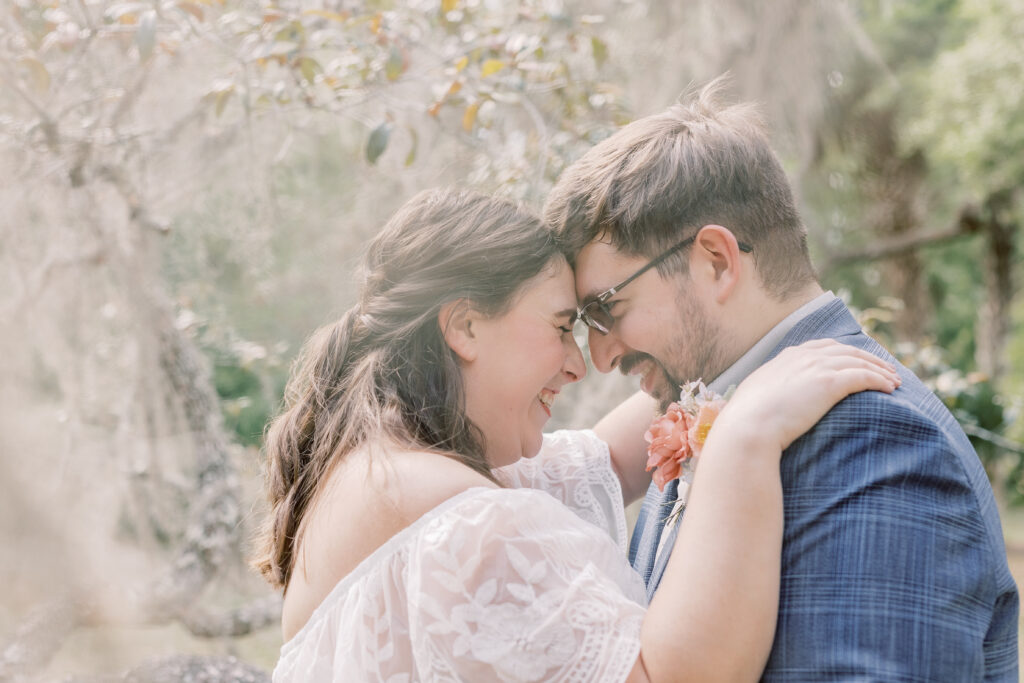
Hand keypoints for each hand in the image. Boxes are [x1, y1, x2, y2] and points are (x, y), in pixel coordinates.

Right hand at [717, 339, 899, 451]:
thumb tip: (768, 401)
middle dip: (869, 358)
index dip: (844, 352)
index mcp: (787, 357)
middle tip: (886, 369)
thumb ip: (769, 391)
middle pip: (847, 350)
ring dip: (880, 369)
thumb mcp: (756, 396)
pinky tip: (890, 388)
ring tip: (895, 380)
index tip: (857, 360)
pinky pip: (864, 376)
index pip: (823, 346)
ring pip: (859, 361)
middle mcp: (804, 356)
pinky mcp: (829, 383)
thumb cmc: (747, 419)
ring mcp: (817, 367)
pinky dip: (879, 380)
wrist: (749, 425)